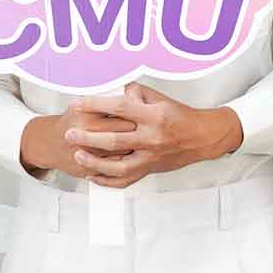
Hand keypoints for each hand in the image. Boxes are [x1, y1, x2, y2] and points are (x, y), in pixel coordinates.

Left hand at [61, 86, 243, 186]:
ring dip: (94, 162)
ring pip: (117, 166)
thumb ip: (135, 94)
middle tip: (70, 134)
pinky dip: (106, 180)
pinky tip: (93, 175)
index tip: (77, 103)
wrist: (202, 137)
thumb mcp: (159, 98)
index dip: (95, 104)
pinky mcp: (150, 170)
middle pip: (113, 140)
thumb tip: (112, 91)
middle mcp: (152, 138)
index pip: (119, 107)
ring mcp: (151, 157)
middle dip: (88, 137)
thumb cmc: (180, 115)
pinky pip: (125, 180)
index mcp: (154, 116)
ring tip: (78, 154)